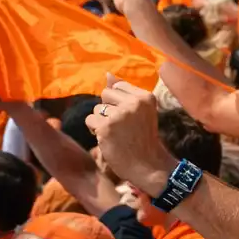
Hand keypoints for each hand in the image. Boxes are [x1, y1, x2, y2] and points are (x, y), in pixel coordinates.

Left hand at [87, 76, 176, 196]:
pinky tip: (106, 139)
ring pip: (96, 109)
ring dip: (100, 121)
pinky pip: (90, 121)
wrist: (148, 164)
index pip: (118, 85)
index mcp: (146, 96)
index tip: (127, 116)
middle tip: (119, 125)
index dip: (116, 101)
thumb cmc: (143, 138)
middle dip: (106, 108)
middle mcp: (134, 102)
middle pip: (105, 94)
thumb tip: (107, 74)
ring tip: (114, 134)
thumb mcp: (140, 112)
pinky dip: (94, 130)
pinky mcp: (106, 127)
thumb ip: (124, 93)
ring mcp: (120, 115)